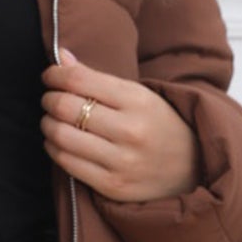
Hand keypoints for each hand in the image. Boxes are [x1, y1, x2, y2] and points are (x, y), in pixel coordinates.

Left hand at [41, 47, 201, 201]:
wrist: (194, 168)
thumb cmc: (159, 125)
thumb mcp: (139, 95)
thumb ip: (97, 78)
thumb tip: (61, 57)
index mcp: (138, 100)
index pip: (79, 80)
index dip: (55, 75)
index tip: (50, 76)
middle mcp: (130, 131)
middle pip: (65, 107)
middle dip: (49, 99)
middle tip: (50, 99)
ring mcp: (121, 161)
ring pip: (61, 136)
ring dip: (47, 125)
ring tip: (51, 120)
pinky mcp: (112, 185)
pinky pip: (67, 164)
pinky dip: (54, 149)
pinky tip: (58, 142)